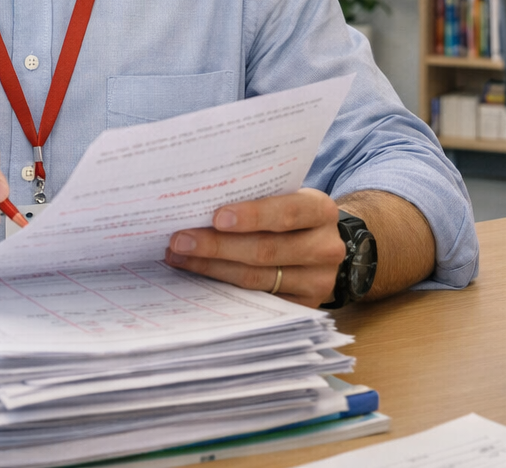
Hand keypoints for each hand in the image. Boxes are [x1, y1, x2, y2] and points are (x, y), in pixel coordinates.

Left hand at [164, 188, 344, 306]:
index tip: (216, 217)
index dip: (252, 216)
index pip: (287, 213)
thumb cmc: (290, 215)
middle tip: (180, 240)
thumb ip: (257, 199)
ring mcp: (318, 281)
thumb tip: (199, 201)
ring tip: (179, 257)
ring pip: (256, 278)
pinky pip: (257, 300)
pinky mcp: (303, 307)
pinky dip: (223, 288)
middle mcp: (325, 247)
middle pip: (265, 251)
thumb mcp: (285, 198)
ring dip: (212, 268)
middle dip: (217, 246)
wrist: (320, 246)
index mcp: (321, 210)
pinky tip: (198, 277)